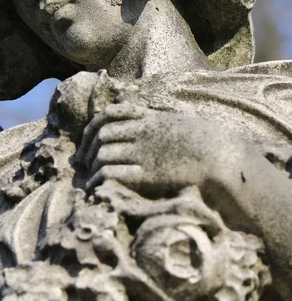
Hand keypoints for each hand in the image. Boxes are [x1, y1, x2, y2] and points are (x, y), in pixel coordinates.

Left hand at [76, 102, 224, 197]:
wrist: (218, 155)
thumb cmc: (203, 140)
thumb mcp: (176, 121)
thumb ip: (156, 120)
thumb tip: (144, 121)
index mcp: (148, 118)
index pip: (109, 114)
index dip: (93, 126)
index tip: (88, 138)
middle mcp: (141, 133)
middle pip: (101, 134)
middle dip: (88, 147)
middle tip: (83, 161)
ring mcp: (142, 152)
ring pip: (103, 153)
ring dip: (92, 165)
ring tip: (91, 175)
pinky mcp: (146, 173)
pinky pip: (111, 173)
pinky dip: (98, 179)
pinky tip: (95, 186)